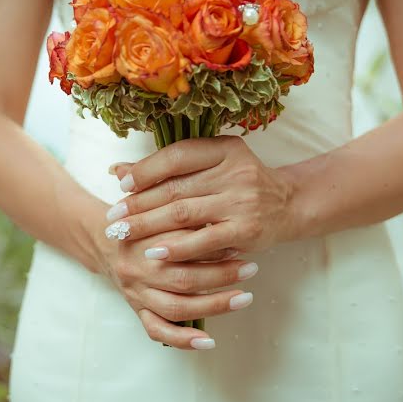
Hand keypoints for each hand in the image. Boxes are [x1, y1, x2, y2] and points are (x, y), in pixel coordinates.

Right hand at [91, 218, 257, 350]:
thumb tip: (228, 228)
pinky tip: (208, 342)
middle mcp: (138, 269)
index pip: (181, 245)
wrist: (102, 238)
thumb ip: (186, 216)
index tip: (240, 242)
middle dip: (222, 275)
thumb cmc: (142, 221)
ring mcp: (137, 293)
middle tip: (251, 269)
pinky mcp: (137, 310)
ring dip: (213, 305)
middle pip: (183, 278)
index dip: (212, 247)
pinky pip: (158, 331)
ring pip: (176, 307)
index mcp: (143, 240)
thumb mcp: (159, 209)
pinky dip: (183, 340)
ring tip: (243, 299)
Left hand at [105, 136, 295, 261]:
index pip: (177, 156)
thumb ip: (170, 167)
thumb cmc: (241, 185)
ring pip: (184, 213)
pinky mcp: (246, 230)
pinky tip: (153, 253)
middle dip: (138, 204)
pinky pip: (203, 241)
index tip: (120, 184)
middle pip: (175, 187)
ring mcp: (242, 202)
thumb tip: (117, 170)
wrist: (289, 205)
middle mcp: (236, 171)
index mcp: (226, 148)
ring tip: (123, 233)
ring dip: (148, 225)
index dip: (145, 170)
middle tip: (113, 216)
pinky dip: (176, 248)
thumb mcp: (213, 166)